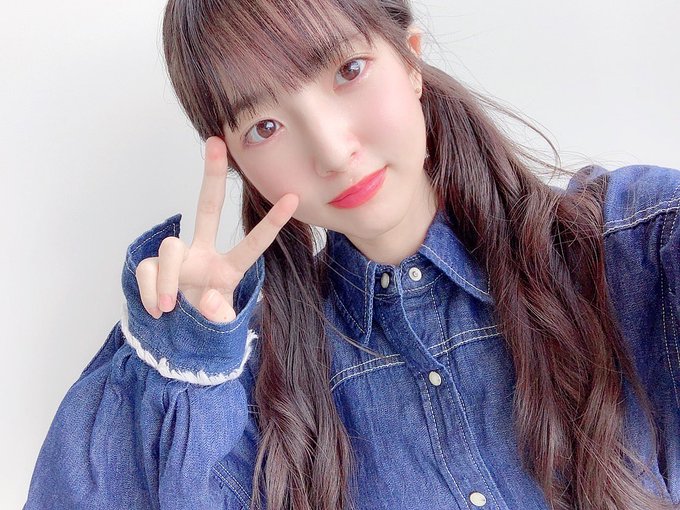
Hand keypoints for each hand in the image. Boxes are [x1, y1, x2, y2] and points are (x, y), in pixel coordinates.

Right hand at [135, 136, 298, 321]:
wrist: (172, 341)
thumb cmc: (203, 327)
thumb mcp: (220, 324)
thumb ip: (219, 315)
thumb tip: (206, 301)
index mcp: (228, 268)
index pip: (253, 244)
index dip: (272, 222)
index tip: (294, 198)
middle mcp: (203, 255)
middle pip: (208, 207)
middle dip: (211, 175)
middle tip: (216, 141)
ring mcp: (176, 259)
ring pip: (171, 248)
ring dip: (169, 278)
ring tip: (170, 307)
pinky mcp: (151, 266)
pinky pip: (148, 270)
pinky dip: (150, 292)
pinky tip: (159, 311)